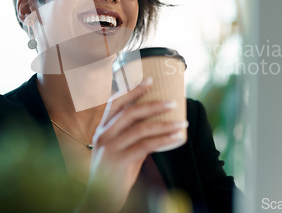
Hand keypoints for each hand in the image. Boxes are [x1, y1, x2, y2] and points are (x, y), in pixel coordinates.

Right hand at [81, 78, 187, 211]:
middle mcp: (103, 134)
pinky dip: (164, 140)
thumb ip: (134, 137)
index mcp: (102, 129)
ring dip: (165, 124)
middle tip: (173, 102)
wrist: (99, 201)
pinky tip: (176, 137)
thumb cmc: (113, 174)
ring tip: (182, 122)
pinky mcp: (119, 161)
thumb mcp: (121, 151)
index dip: (132, 89)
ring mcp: (110, 147)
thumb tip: (156, 125)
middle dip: (154, 104)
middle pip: (130, 112)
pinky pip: (146, 146)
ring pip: (141, 128)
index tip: (150, 80)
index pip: (115, 102)